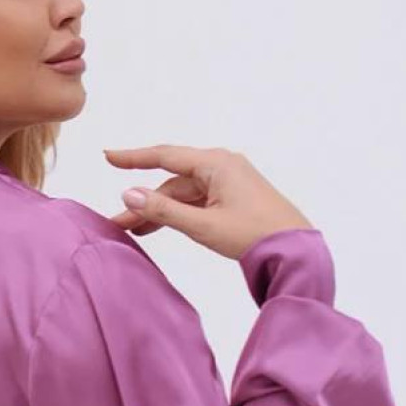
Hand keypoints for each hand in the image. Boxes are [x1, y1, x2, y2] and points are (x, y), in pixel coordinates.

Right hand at [104, 143, 313, 259]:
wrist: (297, 250)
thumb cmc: (256, 235)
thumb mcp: (203, 226)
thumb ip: (164, 211)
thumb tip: (129, 194)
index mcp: (216, 164)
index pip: (165, 155)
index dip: (133, 157)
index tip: (108, 156)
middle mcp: (222, 166)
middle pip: (172, 180)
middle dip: (144, 200)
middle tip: (116, 220)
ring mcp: (228, 182)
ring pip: (183, 194)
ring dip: (159, 211)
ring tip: (133, 231)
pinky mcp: (233, 198)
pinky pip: (197, 202)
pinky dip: (178, 214)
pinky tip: (160, 228)